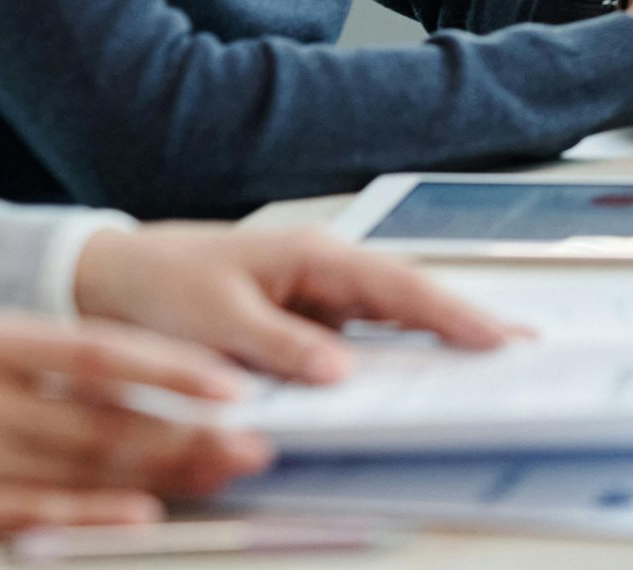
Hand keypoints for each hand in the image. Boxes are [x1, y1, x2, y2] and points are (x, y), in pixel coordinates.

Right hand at [0, 311, 268, 534]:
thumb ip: (27, 348)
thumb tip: (122, 362)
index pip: (98, 352)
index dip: (173, 370)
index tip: (233, 383)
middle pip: (104, 418)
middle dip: (190, 431)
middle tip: (257, 439)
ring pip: (79, 467)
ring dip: (162, 472)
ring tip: (224, 471)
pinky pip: (32, 514)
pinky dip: (93, 514)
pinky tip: (142, 513)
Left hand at [74, 226, 513, 383]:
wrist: (109, 277)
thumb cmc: (159, 286)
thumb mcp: (215, 318)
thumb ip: (280, 345)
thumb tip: (341, 372)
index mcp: (315, 256)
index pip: (399, 288)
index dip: (451, 314)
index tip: (495, 338)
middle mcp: (326, 271)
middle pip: (412, 298)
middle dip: (467, 320)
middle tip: (523, 345)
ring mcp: (319, 294)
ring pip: (393, 318)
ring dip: (438, 337)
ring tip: (491, 358)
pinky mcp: (304, 320)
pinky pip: (361, 339)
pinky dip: (395, 354)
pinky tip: (419, 376)